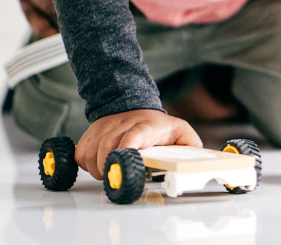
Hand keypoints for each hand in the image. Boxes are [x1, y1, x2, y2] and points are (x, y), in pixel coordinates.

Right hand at [75, 109, 201, 177]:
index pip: (134, 135)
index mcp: (147, 126)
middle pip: (108, 149)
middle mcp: (123, 124)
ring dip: (97, 169)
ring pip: (91, 153)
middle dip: (110, 169)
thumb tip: (199, 160)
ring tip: (109, 173)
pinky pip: (81, 152)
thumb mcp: (180, 131)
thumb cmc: (157, 124)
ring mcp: (105, 127)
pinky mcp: (92, 131)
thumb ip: (191, 145)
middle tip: (117, 177)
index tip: (123, 162)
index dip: (126, 148)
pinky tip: (98, 165)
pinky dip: (85, 163)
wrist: (132, 104)